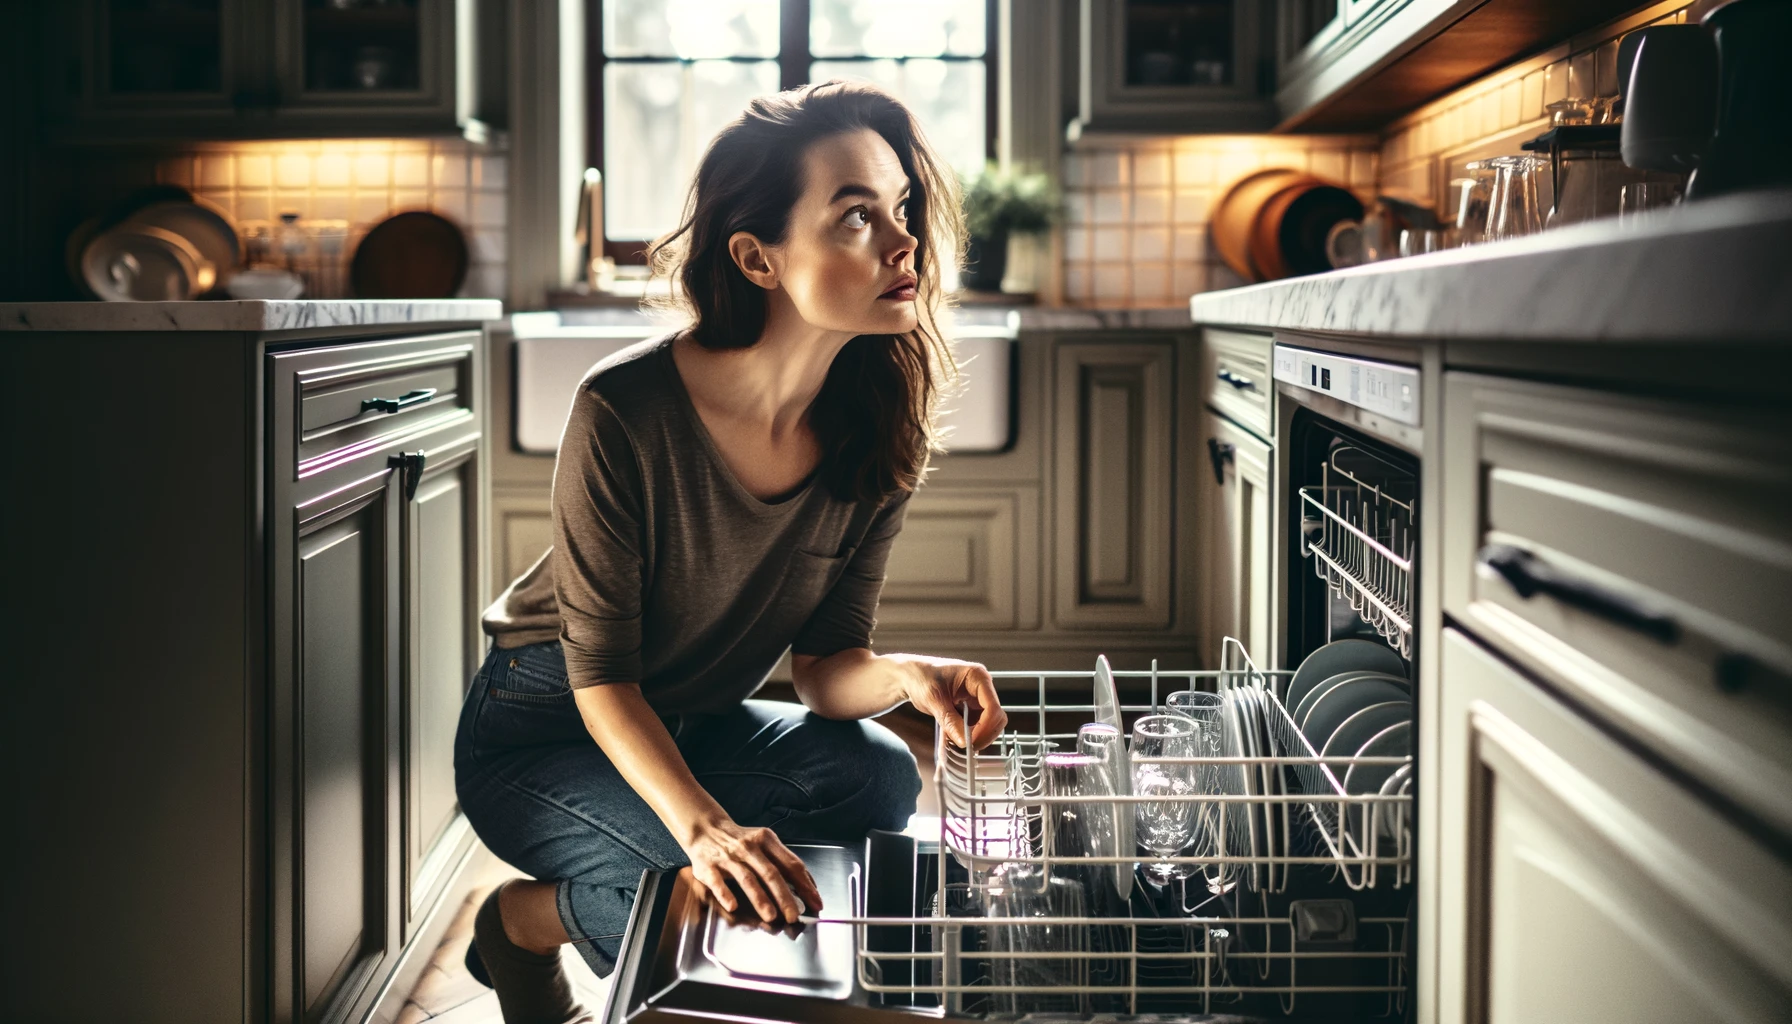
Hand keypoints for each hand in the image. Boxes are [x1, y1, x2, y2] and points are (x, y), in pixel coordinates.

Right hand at [681, 817, 821, 925]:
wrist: (705, 829)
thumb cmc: (741, 841)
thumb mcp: (765, 843)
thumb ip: (785, 861)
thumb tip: (809, 884)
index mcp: (766, 840)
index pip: (790, 864)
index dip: (805, 884)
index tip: (815, 903)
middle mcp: (749, 847)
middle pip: (771, 873)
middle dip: (784, 896)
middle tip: (794, 915)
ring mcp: (728, 857)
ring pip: (748, 879)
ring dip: (760, 898)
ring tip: (771, 916)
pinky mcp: (708, 866)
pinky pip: (717, 882)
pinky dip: (725, 894)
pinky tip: (733, 906)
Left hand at [902, 656, 1007, 749]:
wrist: (910, 676)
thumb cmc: (921, 678)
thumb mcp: (934, 699)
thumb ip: (950, 721)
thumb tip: (964, 742)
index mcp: (977, 677)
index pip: (992, 707)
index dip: (985, 727)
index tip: (971, 742)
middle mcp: (982, 687)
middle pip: (996, 717)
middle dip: (984, 734)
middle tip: (968, 748)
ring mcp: (977, 698)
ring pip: (989, 724)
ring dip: (977, 736)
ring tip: (958, 743)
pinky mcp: (971, 708)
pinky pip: (978, 726)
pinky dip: (970, 735)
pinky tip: (956, 738)